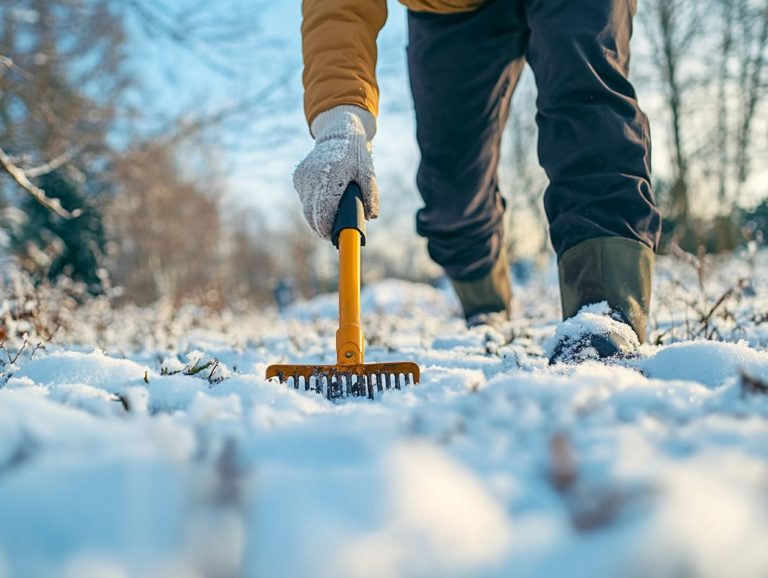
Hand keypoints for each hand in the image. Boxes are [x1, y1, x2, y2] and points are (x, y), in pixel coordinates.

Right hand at [293, 105, 378, 239]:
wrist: (338, 133)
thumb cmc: (355, 155)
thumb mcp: (368, 173)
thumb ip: (371, 195)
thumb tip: (371, 216)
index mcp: (330, 178)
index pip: (323, 211)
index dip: (326, 228)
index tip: (332, 237)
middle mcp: (312, 178)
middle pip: (311, 214)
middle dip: (320, 227)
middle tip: (331, 234)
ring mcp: (303, 177)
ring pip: (306, 207)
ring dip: (316, 216)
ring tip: (329, 219)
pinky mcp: (298, 176)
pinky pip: (304, 198)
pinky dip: (312, 204)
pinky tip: (323, 201)